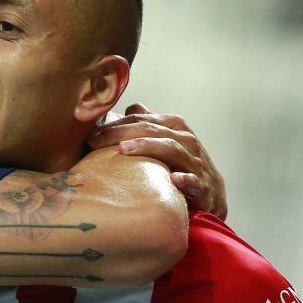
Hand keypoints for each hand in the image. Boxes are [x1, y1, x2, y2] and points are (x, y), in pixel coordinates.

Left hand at [89, 104, 227, 218]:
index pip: (142, 119)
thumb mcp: (166, 141)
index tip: (91, 133)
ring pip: (170, 149)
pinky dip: (184, 179)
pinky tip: (172, 179)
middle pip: (152, 130)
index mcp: (175, 127)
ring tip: (123, 150)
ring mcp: (195, 162)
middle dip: (121, 132)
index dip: (116, 124)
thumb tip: (131, 107)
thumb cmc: (182, 165)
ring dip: (147, 147)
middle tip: (95, 140)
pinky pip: (194, 181)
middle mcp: (186, 140)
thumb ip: (150, 124)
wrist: (212, 194)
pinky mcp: (203, 186)